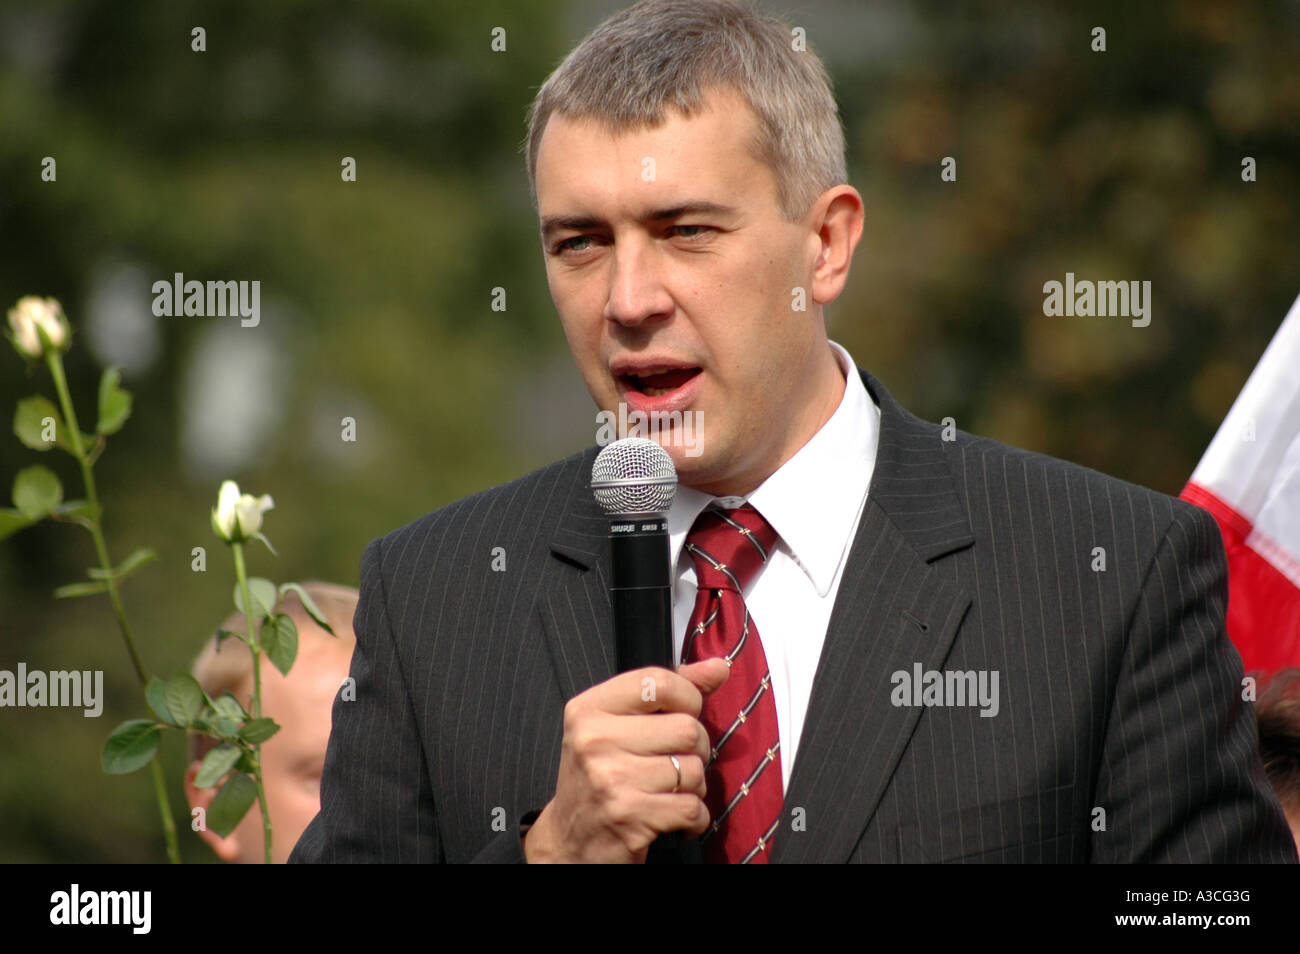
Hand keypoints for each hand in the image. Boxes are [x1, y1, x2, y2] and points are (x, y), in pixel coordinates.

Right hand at [522, 658, 729, 862]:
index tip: (684, 712)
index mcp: (590, 709)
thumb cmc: (600, 776)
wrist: (569, 840)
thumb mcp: (619, 725)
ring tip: (671, 790)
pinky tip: (673, 816)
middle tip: (677, 761)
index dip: (688, 697)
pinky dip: (694, 817)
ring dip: (694, 786)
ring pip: (694, 770)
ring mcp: (611, 779)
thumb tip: (719, 667)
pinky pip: (693, 807)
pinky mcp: (630, 817)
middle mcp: (595, 740)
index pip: (658, 681)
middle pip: (687, 728)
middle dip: (697, 748)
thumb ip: (669, 692)